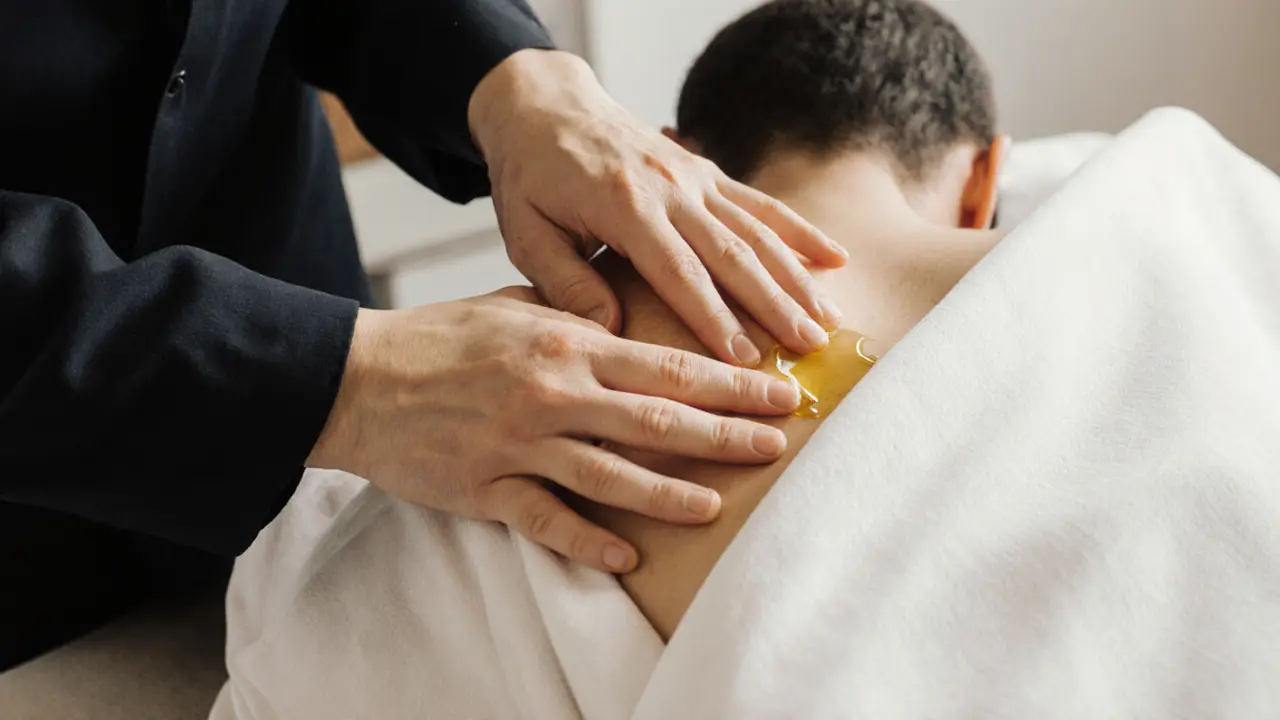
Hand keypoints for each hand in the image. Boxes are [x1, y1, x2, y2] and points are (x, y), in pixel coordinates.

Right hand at [307, 288, 801, 573]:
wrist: (358, 377)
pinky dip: (588, 541)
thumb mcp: (513, 306)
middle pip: (656, 419)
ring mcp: (521, 443)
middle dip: (725, 434)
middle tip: (777, 445)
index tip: (779, 390)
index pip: (667, 365)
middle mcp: (553, 392)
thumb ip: (576, 313)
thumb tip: (627, 315)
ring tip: (716, 505)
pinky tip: (626, 560)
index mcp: (566, 343)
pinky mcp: (487, 488)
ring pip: (612, 475)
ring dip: (669, 493)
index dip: (731, 382)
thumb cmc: (440, 337)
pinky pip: (547, 519)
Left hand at [468, 50, 848, 367]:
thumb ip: (563, 281)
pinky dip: (799, 231)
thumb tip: (606, 331)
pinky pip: (759, 203)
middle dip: (774, 304)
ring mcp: (694, 175)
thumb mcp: (525, 231)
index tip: (743, 360)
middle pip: (732, 254)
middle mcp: (669, 187)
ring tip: (828, 320)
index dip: (713, 318)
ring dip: (796, 276)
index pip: (678, 273)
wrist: (545, 105)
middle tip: (810, 348)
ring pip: (756, 230)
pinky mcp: (705, 170)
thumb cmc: (530, 177)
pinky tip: (835, 259)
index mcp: (623, 206)